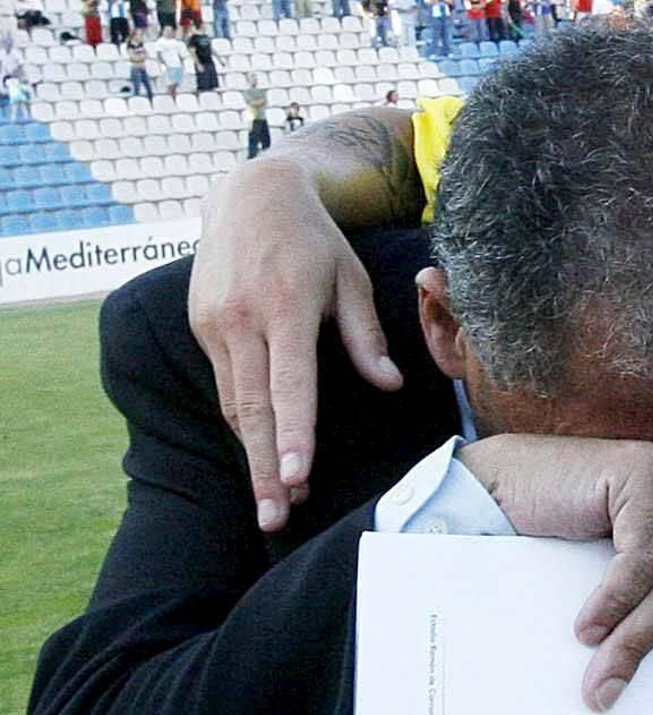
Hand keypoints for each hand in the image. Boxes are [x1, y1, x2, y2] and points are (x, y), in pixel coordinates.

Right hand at [189, 158, 400, 531]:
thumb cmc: (314, 240)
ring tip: (273, 503)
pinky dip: (242, 424)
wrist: (251, 196)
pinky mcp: (201, 326)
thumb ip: (364, 335)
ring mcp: (214, 324)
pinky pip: (226, 385)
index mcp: (284, 308)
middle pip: (251, 409)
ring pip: (233, 405)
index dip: (291, 435)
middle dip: (263, 469)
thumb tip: (390, 385)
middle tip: (275, 518)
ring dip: (251, 455)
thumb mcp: (350, 278)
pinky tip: (261, 455)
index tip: (295, 480)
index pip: (288, 385)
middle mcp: (242, 320)